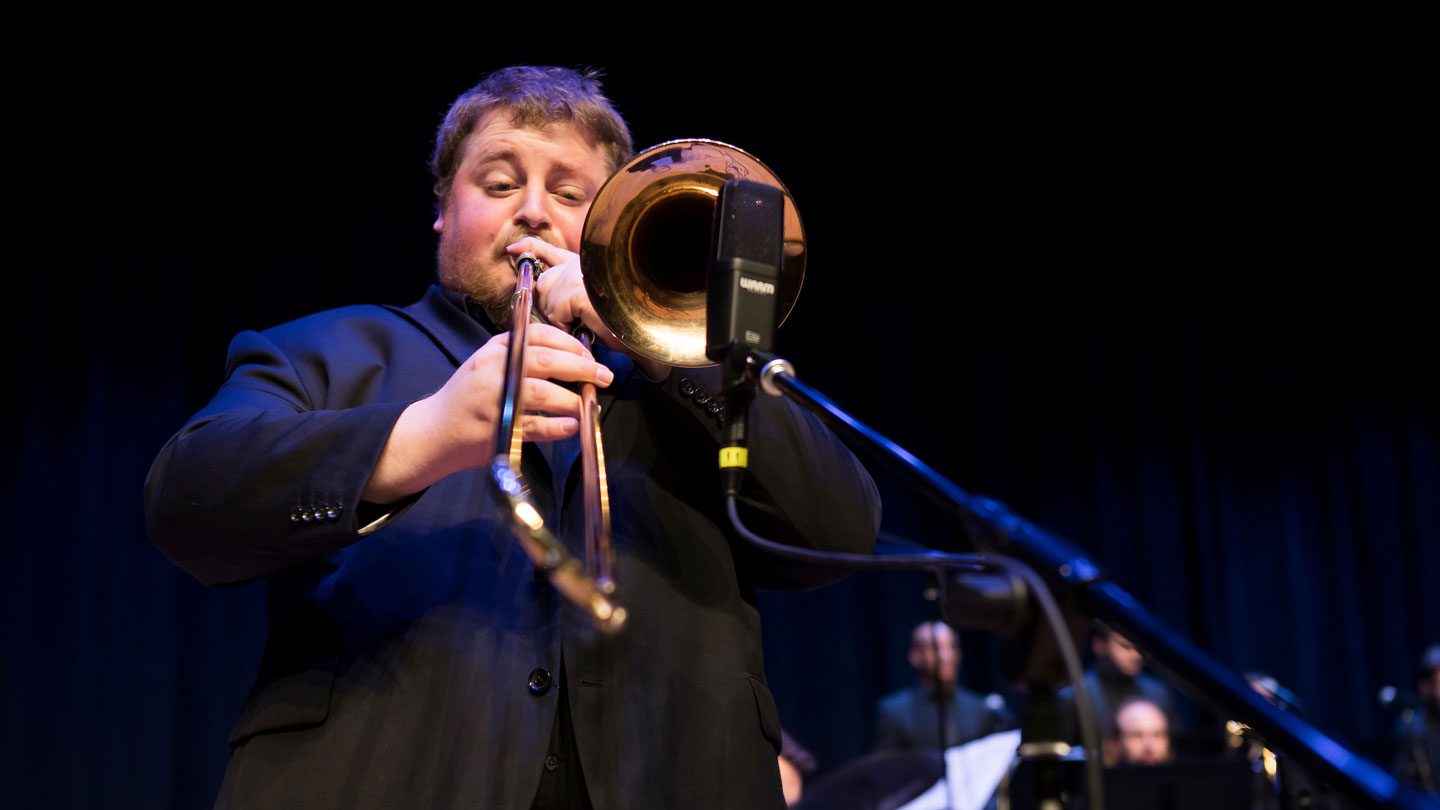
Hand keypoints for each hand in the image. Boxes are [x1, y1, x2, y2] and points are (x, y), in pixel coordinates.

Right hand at [361, 324, 614, 502]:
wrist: (435, 430)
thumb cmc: (470, 396)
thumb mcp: (490, 363)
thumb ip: (523, 356)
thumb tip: (573, 358)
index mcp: (496, 348)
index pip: (541, 335)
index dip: (572, 345)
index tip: (591, 356)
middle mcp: (495, 367)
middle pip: (548, 362)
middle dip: (582, 369)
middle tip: (604, 377)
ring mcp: (495, 397)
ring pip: (544, 393)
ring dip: (572, 400)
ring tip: (588, 405)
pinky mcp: (497, 426)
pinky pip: (536, 425)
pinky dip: (558, 427)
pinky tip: (571, 426)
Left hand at [511, 236, 671, 380]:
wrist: (650, 327)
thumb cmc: (631, 321)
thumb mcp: (595, 308)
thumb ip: (572, 302)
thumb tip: (551, 309)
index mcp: (586, 263)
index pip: (549, 250)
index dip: (529, 248)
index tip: (514, 249)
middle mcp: (581, 261)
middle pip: (542, 282)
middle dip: (550, 305)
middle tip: (576, 321)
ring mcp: (579, 272)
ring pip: (548, 300)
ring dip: (564, 318)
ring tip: (590, 322)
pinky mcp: (576, 288)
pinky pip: (556, 313)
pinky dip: (570, 325)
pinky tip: (590, 323)